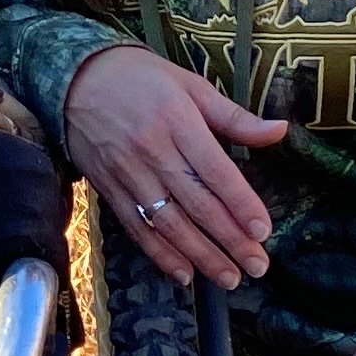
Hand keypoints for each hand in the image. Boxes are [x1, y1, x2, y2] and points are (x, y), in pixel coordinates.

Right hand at [63, 44, 287, 287]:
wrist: (75, 79)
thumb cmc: (141, 79)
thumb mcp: (191, 85)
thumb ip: (235, 116)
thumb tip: (280, 131)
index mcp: (178, 121)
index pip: (215, 171)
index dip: (240, 204)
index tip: (263, 231)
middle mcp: (153, 151)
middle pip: (197, 204)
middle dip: (229, 239)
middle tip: (257, 266)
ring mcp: (128, 174)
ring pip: (169, 223)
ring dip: (201, 255)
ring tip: (228, 277)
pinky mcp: (109, 189)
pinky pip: (137, 227)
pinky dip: (160, 254)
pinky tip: (184, 273)